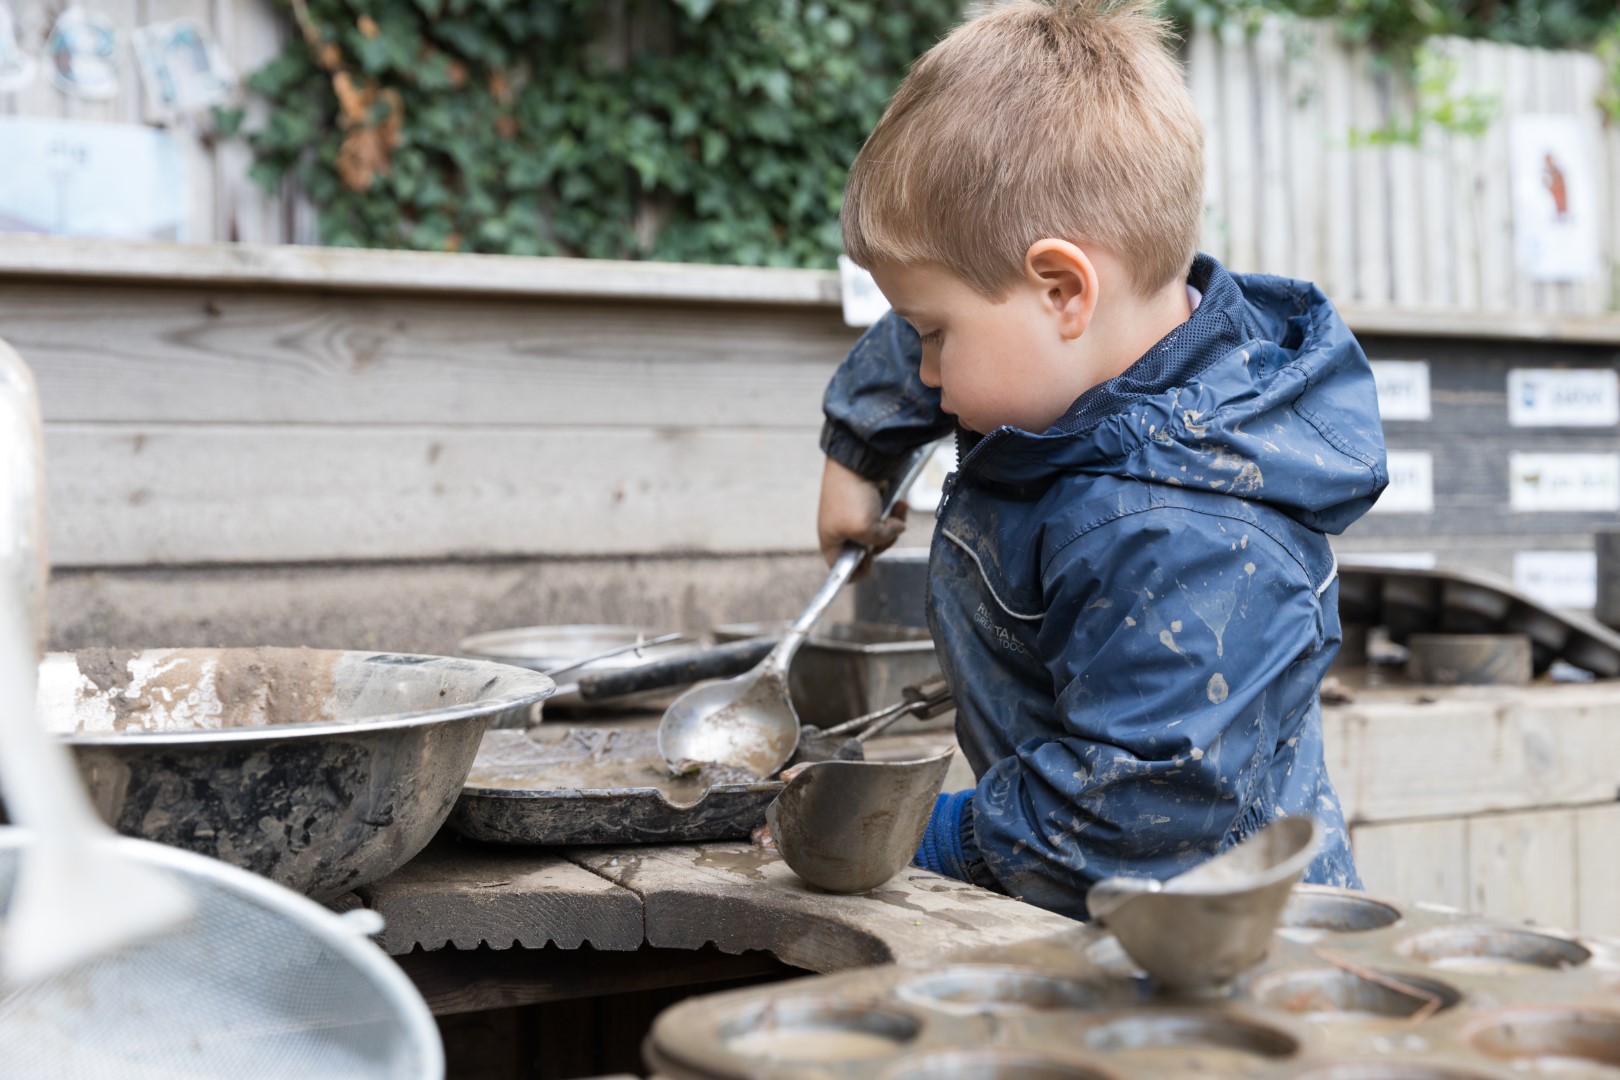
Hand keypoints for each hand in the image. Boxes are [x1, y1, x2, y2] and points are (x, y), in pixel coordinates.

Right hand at [816, 456, 907, 574]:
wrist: (856, 462)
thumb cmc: (850, 496)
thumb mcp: (865, 529)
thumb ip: (882, 540)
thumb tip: (897, 529)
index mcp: (831, 542)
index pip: (842, 570)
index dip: (858, 570)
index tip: (869, 558)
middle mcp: (842, 533)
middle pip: (868, 553)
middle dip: (883, 542)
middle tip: (885, 529)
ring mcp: (856, 518)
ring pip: (881, 536)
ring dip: (893, 525)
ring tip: (897, 511)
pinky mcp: (870, 506)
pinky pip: (886, 518)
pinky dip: (895, 513)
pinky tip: (899, 504)